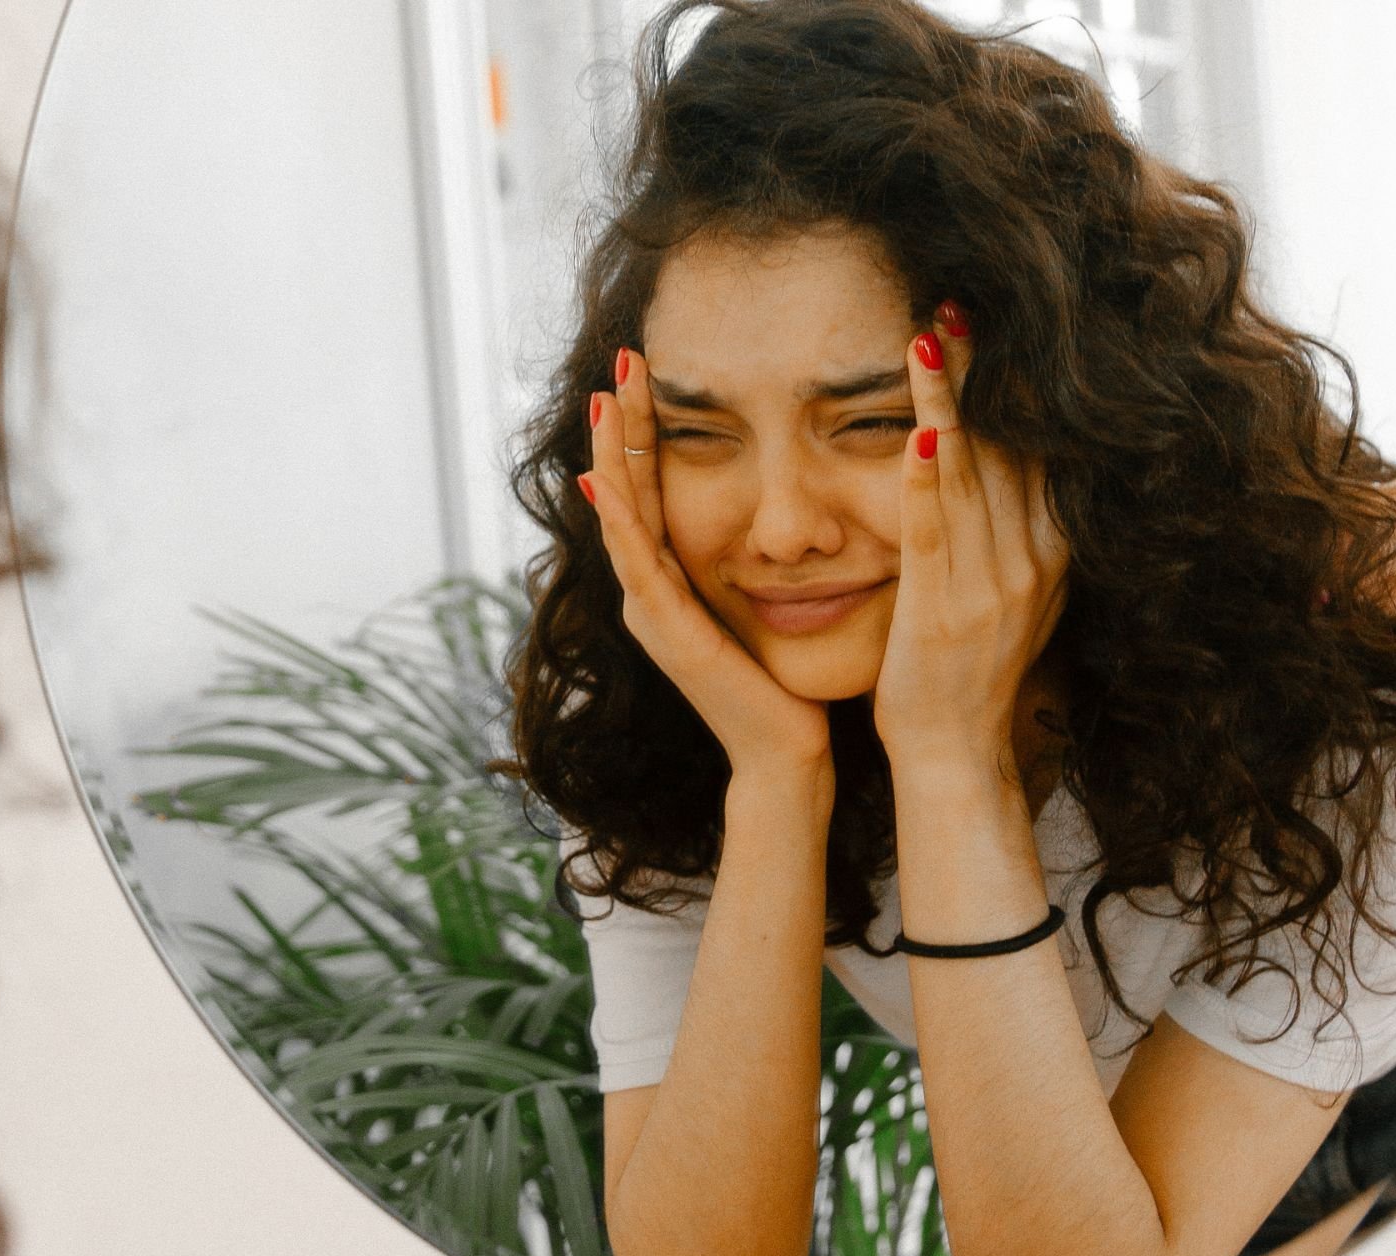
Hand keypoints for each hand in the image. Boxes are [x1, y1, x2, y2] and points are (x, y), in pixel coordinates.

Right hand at [578, 348, 833, 773]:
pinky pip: (638, 566)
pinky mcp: (667, 634)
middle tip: (623, 361)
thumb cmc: (787, 681)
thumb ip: (758, 558)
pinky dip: (620, 522)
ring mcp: (651, 613)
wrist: (787, 753)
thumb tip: (785, 506)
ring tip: (608, 401)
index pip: (652, 488)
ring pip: (622, 519)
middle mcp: (650, 591)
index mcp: (673, 579)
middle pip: (626, 492)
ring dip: (612, 458)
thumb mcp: (770, 600)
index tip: (650, 371)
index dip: (647, 431)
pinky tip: (608, 484)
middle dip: (624, 426)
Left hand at [871, 319, 1067, 775]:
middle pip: (1007, 443)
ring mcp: (992, 585)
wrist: (956, 753)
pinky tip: (917, 430)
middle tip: (955, 298)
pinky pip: (936, 531)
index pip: (1034, 445)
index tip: (989, 319)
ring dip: (948, 399)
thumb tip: (1017, 470)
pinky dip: (929, 480)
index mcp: (1051, 551)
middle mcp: (1032, 559)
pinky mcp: (944, 609)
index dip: (1012, 382)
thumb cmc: (967, 673)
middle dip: (981, 369)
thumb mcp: (1014, 596)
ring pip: (970, 471)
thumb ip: (1018, 535)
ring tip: (928, 334)